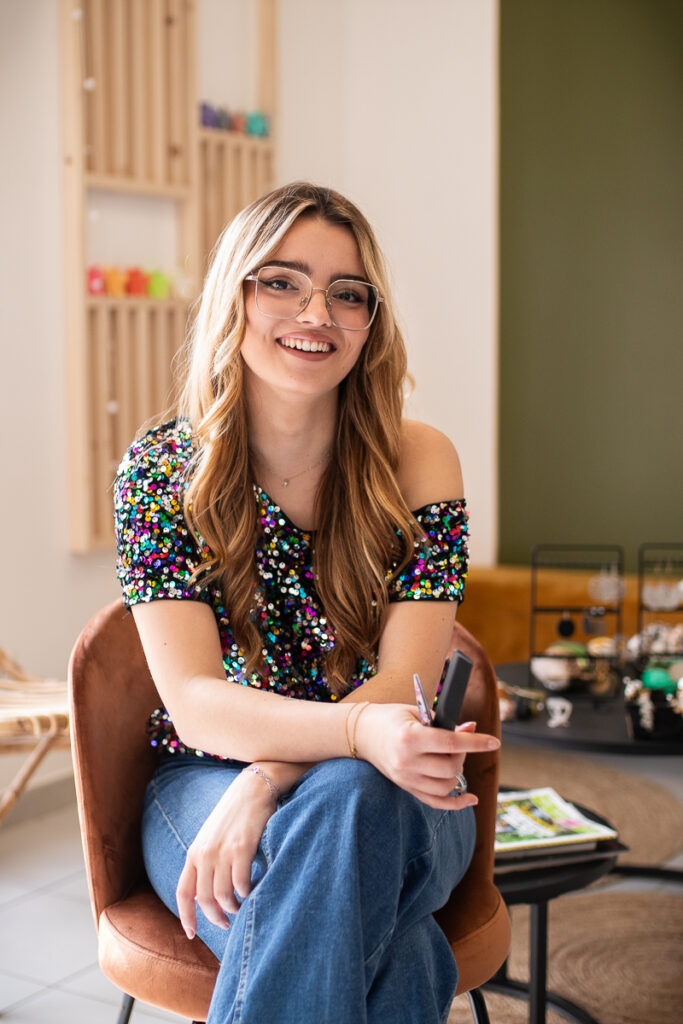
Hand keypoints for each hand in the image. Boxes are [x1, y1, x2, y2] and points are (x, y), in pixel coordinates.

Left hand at [176, 768, 276, 939]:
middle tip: (226, 924)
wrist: (252, 788)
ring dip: (233, 908)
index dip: (187, 917)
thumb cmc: (235, 814)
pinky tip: (253, 891)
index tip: (191, 934)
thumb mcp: (212, 837)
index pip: (183, 893)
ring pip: (223, 896)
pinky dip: (247, 894)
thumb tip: (207, 893)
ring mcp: (222, 852)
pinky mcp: (242, 849)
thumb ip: (206, 861)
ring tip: (241, 907)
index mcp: (194, 853)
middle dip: (215, 918)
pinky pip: (241, 885)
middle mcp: (204, 854)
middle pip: (204, 900)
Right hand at [353, 704, 498, 810]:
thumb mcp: (416, 712)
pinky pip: (435, 802)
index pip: (450, 743)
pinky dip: (455, 804)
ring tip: (453, 758)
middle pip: (450, 768)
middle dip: (463, 755)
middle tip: (460, 743)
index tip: (494, 742)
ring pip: (446, 787)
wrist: (362, 733)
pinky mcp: (406, 787)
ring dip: (458, 773)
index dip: (475, 743)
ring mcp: (406, 778)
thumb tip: (471, 729)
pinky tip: (470, 799)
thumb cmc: (391, 718)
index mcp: (410, 738)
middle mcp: (407, 762)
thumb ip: (444, 723)